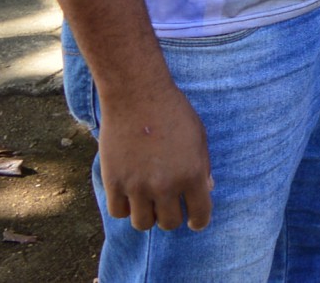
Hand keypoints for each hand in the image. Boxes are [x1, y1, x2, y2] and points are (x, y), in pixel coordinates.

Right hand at [97, 85, 212, 231]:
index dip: (199, 221)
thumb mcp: (199, 137)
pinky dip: (125, 207)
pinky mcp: (114, 182)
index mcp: (192, 174)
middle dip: (172, 216)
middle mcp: (165, 185)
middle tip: (170, 205)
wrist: (137, 96)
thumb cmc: (173, 112)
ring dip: (148, 215)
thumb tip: (205, 190)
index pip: (200, 215)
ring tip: (149, 201)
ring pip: (142, 224)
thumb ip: (202, 167)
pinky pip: (119, 212)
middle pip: (169, 223)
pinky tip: (130, 194)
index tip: (195, 221)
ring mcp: (137, 186)